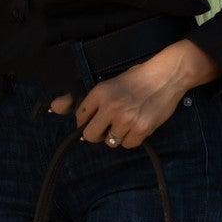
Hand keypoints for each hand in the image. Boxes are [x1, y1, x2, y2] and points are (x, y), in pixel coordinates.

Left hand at [48, 47, 198, 147]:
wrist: (167, 76)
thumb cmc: (139, 77)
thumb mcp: (111, 81)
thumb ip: (91, 98)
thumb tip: (54, 108)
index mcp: (100, 93)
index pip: (80, 117)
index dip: (85, 122)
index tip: (92, 121)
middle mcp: (110, 107)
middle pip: (90, 135)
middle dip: (96, 134)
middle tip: (106, 129)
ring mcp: (126, 120)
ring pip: (110, 142)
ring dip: (116, 136)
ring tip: (126, 123)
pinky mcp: (141, 129)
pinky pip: (128, 145)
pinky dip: (132, 139)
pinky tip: (137, 126)